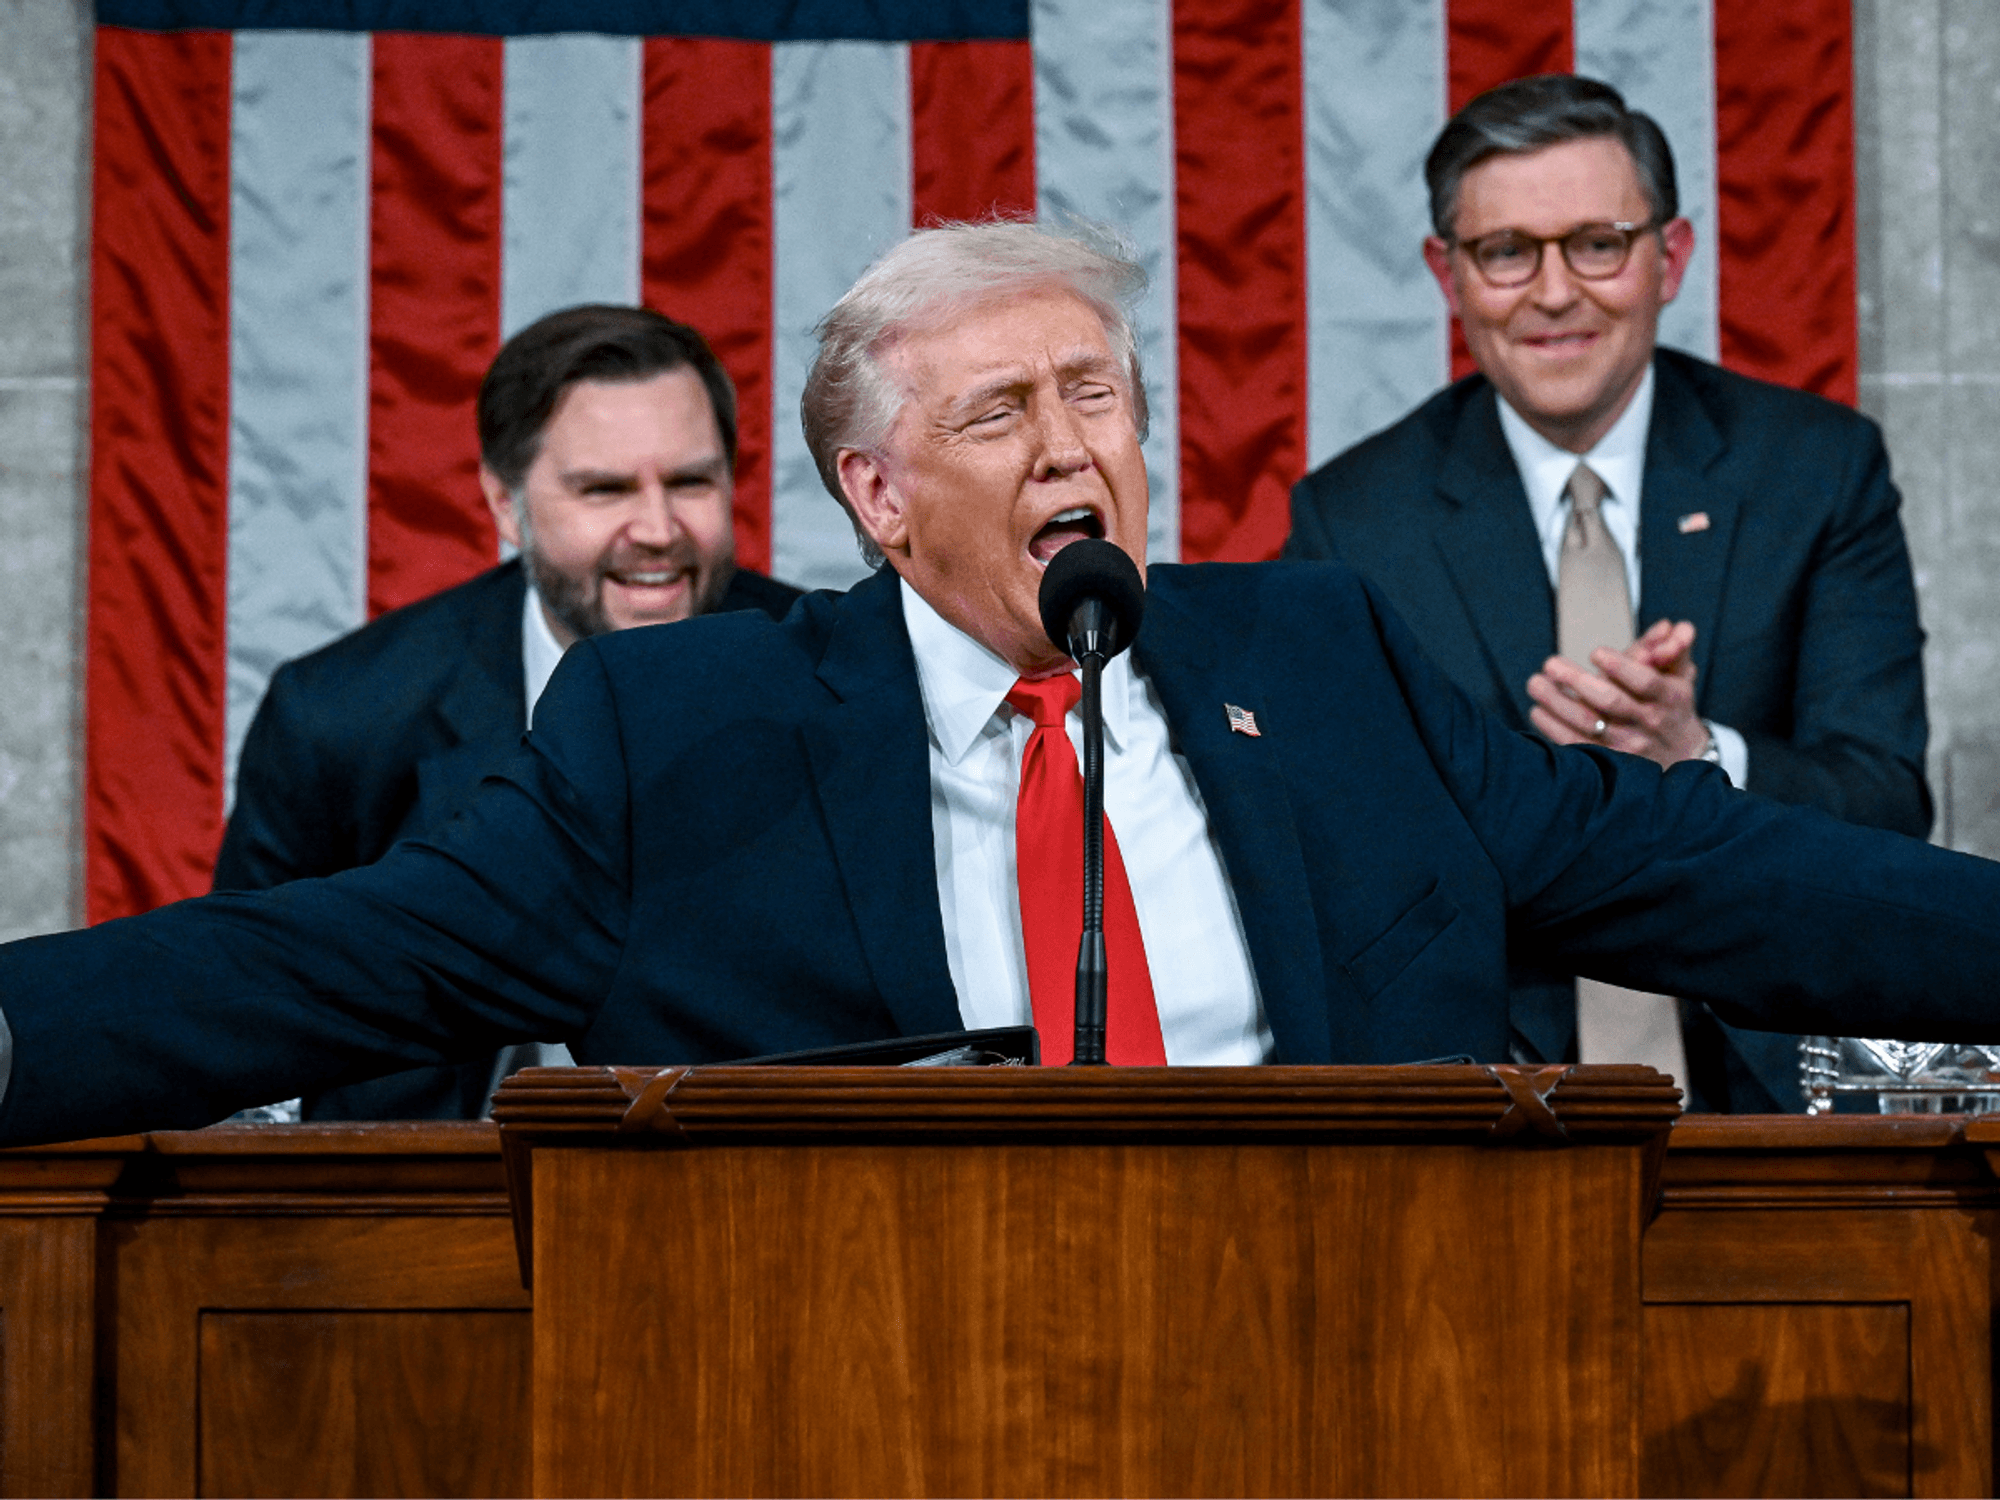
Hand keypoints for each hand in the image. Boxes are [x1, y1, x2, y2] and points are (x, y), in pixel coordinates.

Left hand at [1527, 619, 1710, 768]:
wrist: (1681, 754)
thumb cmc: (1671, 705)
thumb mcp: (1680, 675)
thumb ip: (1673, 647)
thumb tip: (1670, 626)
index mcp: (1669, 697)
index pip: (1646, 682)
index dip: (1620, 667)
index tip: (1595, 652)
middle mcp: (1649, 722)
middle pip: (1611, 701)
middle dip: (1577, 680)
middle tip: (1551, 663)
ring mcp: (1628, 746)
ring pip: (1588, 724)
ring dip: (1556, 702)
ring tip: (1536, 683)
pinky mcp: (1609, 762)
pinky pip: (1576, 745)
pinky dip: (1553, 728)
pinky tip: (1538, 710)